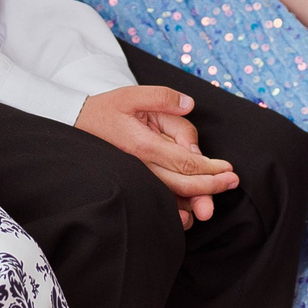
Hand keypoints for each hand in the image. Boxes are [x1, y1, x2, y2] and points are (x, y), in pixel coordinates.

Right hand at [75, 85, 238, 227]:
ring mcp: (136, 178)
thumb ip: (163, 98)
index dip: (211, 169)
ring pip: (170, 198)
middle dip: (211, 186)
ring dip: (194, 202)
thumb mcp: (133, 94)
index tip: (228, 169)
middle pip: (183, 185)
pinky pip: (156, 201)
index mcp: (144, 145)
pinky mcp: (132, 183)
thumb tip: (189, 105)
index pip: (186, 162)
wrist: (75, 124)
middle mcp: (140, 167)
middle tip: (232, 182)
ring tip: (212, 201)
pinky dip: (173, 210)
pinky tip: (187, 212)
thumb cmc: (106, 109)